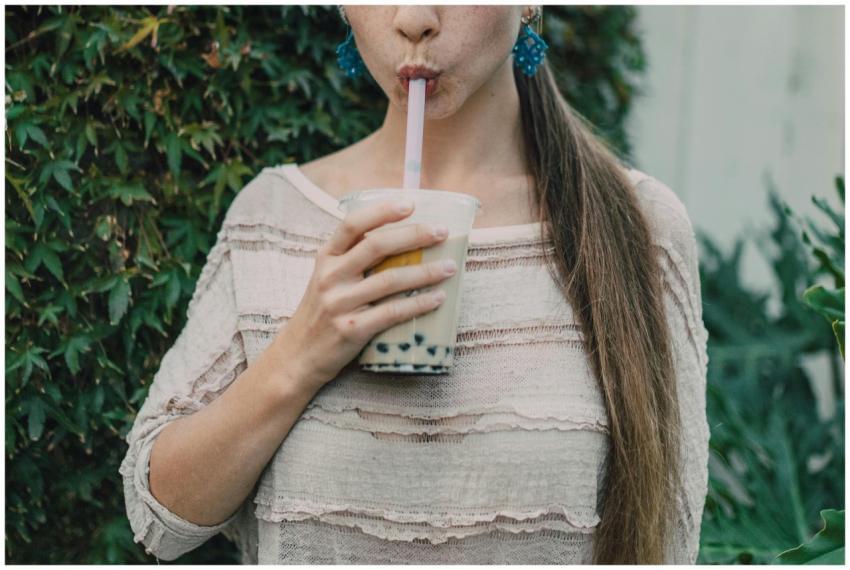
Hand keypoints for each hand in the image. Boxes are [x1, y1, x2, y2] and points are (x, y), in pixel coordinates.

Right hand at [275, 198, 456, 390]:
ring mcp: (339, 303)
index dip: (382, 211)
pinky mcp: (351, 330)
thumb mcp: (327, 279)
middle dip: (414, 235)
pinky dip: (419, 304)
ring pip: (390, 280)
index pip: (352, 225)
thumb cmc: (321, 313)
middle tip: (441, 232)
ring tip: (449, 267)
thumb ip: (352, 260)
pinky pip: (392, 312)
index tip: (410, 203)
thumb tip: (402, 241)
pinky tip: (438, 298)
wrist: (297, 357)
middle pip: (377, 246)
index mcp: (326, 258)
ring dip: (425, 272)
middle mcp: (330, 276)